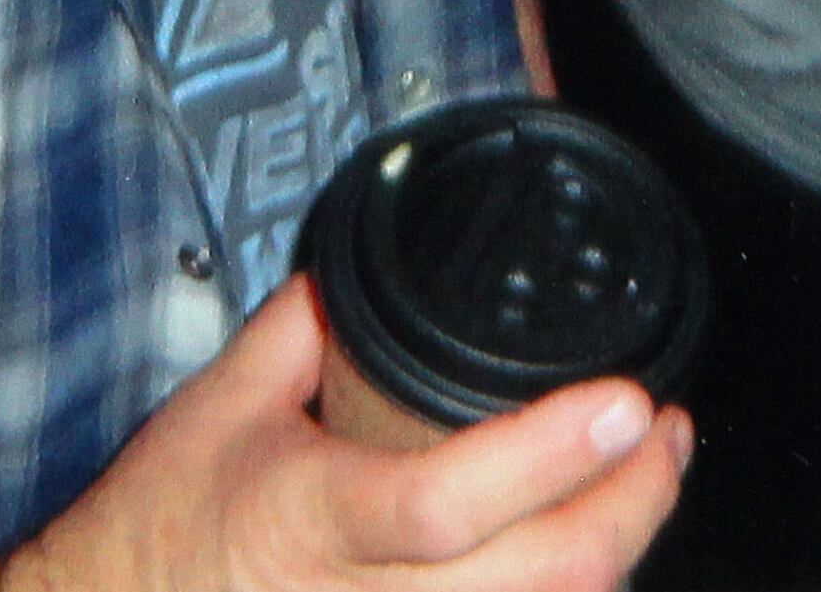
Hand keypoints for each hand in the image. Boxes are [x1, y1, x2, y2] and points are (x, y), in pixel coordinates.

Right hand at [1, 276, 688, 591]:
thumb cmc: (154, 528)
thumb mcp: (214, 408)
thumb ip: (300, 329)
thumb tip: (363, 260)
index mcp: (308, 520)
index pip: (447, 503)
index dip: (551, 458)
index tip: (628, 402)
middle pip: (537, 580)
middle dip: (631, 505)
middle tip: (667, 434)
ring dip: (616, 557)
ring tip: (647, 482)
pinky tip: (586, 558)